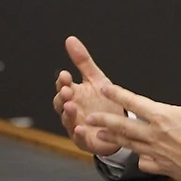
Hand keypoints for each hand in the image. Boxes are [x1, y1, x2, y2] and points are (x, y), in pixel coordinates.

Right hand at [52, 36, 124, 155]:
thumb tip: (70, 39)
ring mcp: (76, 125)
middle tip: (67, 90)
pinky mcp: (85, 140)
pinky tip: (80, 129)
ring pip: (67, 120)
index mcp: (74, 94)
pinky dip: (78, 134)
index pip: (64, 86)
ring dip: (68, 114)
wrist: (118, 124)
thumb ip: (83, 61)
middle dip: (63, 97)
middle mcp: (72, 110)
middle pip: (61, 104)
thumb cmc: (103, 101)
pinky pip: (79, 138)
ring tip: (71, 106)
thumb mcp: (96, 78)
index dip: (63, 81)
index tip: (65, 74)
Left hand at [84, 45, 180, 180]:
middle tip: (88, 116)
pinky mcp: (163, 167)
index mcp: (164, 117)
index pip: (135, 102)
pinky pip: (145, 162)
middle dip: (104, 119)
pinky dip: (140, 158)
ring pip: (130, 144)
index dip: (118, 94)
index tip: (104, 87)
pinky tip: (137, 156)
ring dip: (113, 138)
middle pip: (123, 126)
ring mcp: (157, 153)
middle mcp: (155, 135)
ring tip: (99, 133)